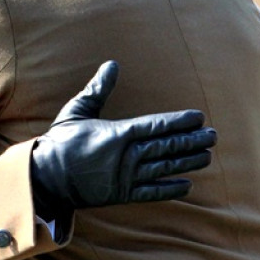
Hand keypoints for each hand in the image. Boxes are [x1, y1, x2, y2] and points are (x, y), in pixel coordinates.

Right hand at [30, 61, 216, 221]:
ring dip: (188, 162)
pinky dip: (170, 190)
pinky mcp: (122, 194)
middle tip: (213, 136)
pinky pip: (152, 192)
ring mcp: (127, 177)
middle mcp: (128, 155)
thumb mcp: (78, 109)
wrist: (47, 177)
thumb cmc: (61, 141)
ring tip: (207, 157)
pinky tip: (187, 186)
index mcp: (119, 133)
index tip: (198, 117)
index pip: (158, 125)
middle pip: (168, 146)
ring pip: (165, 168)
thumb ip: (98, 88)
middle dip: (192, 140)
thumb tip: (112, 65)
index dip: (180, 121)